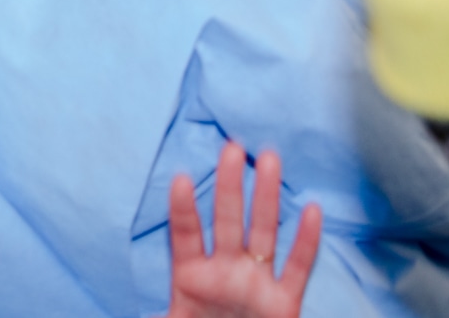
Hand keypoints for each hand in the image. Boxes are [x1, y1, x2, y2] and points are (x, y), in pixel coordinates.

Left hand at [168, 142, 321, 317]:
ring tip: (268, 159)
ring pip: (263, 232)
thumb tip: (137, 311)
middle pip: (228, 221)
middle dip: (229, 186)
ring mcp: (255, 284)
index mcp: (191, 278)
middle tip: (232, 147)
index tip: (178, 178)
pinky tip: (311, 210)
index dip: (182, 210)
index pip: (185, 236)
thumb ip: (155, 316)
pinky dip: (306, 242)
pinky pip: (298, 268)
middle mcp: (226, 273)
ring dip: (266, 198)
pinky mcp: (284, 304)